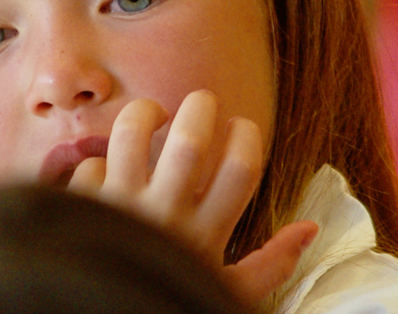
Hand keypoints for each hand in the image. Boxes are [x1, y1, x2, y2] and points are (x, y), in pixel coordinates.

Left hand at [67, 91, 316, 304]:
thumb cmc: (172, 297)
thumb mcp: (231, 293)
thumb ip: (271, 264)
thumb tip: (310, 229)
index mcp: (206, 235)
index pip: (241, 169)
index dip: (247, 134)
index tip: (240, 125)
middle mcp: (166, 216)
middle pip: (189, 142)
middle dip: (200, 107)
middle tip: (202, 102)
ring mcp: (122, 206)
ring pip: (132, 134)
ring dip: (144, 112)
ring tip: (155, 115)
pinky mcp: (87, 204)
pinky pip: (91, 164)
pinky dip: (99, 161)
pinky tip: (111, 167)